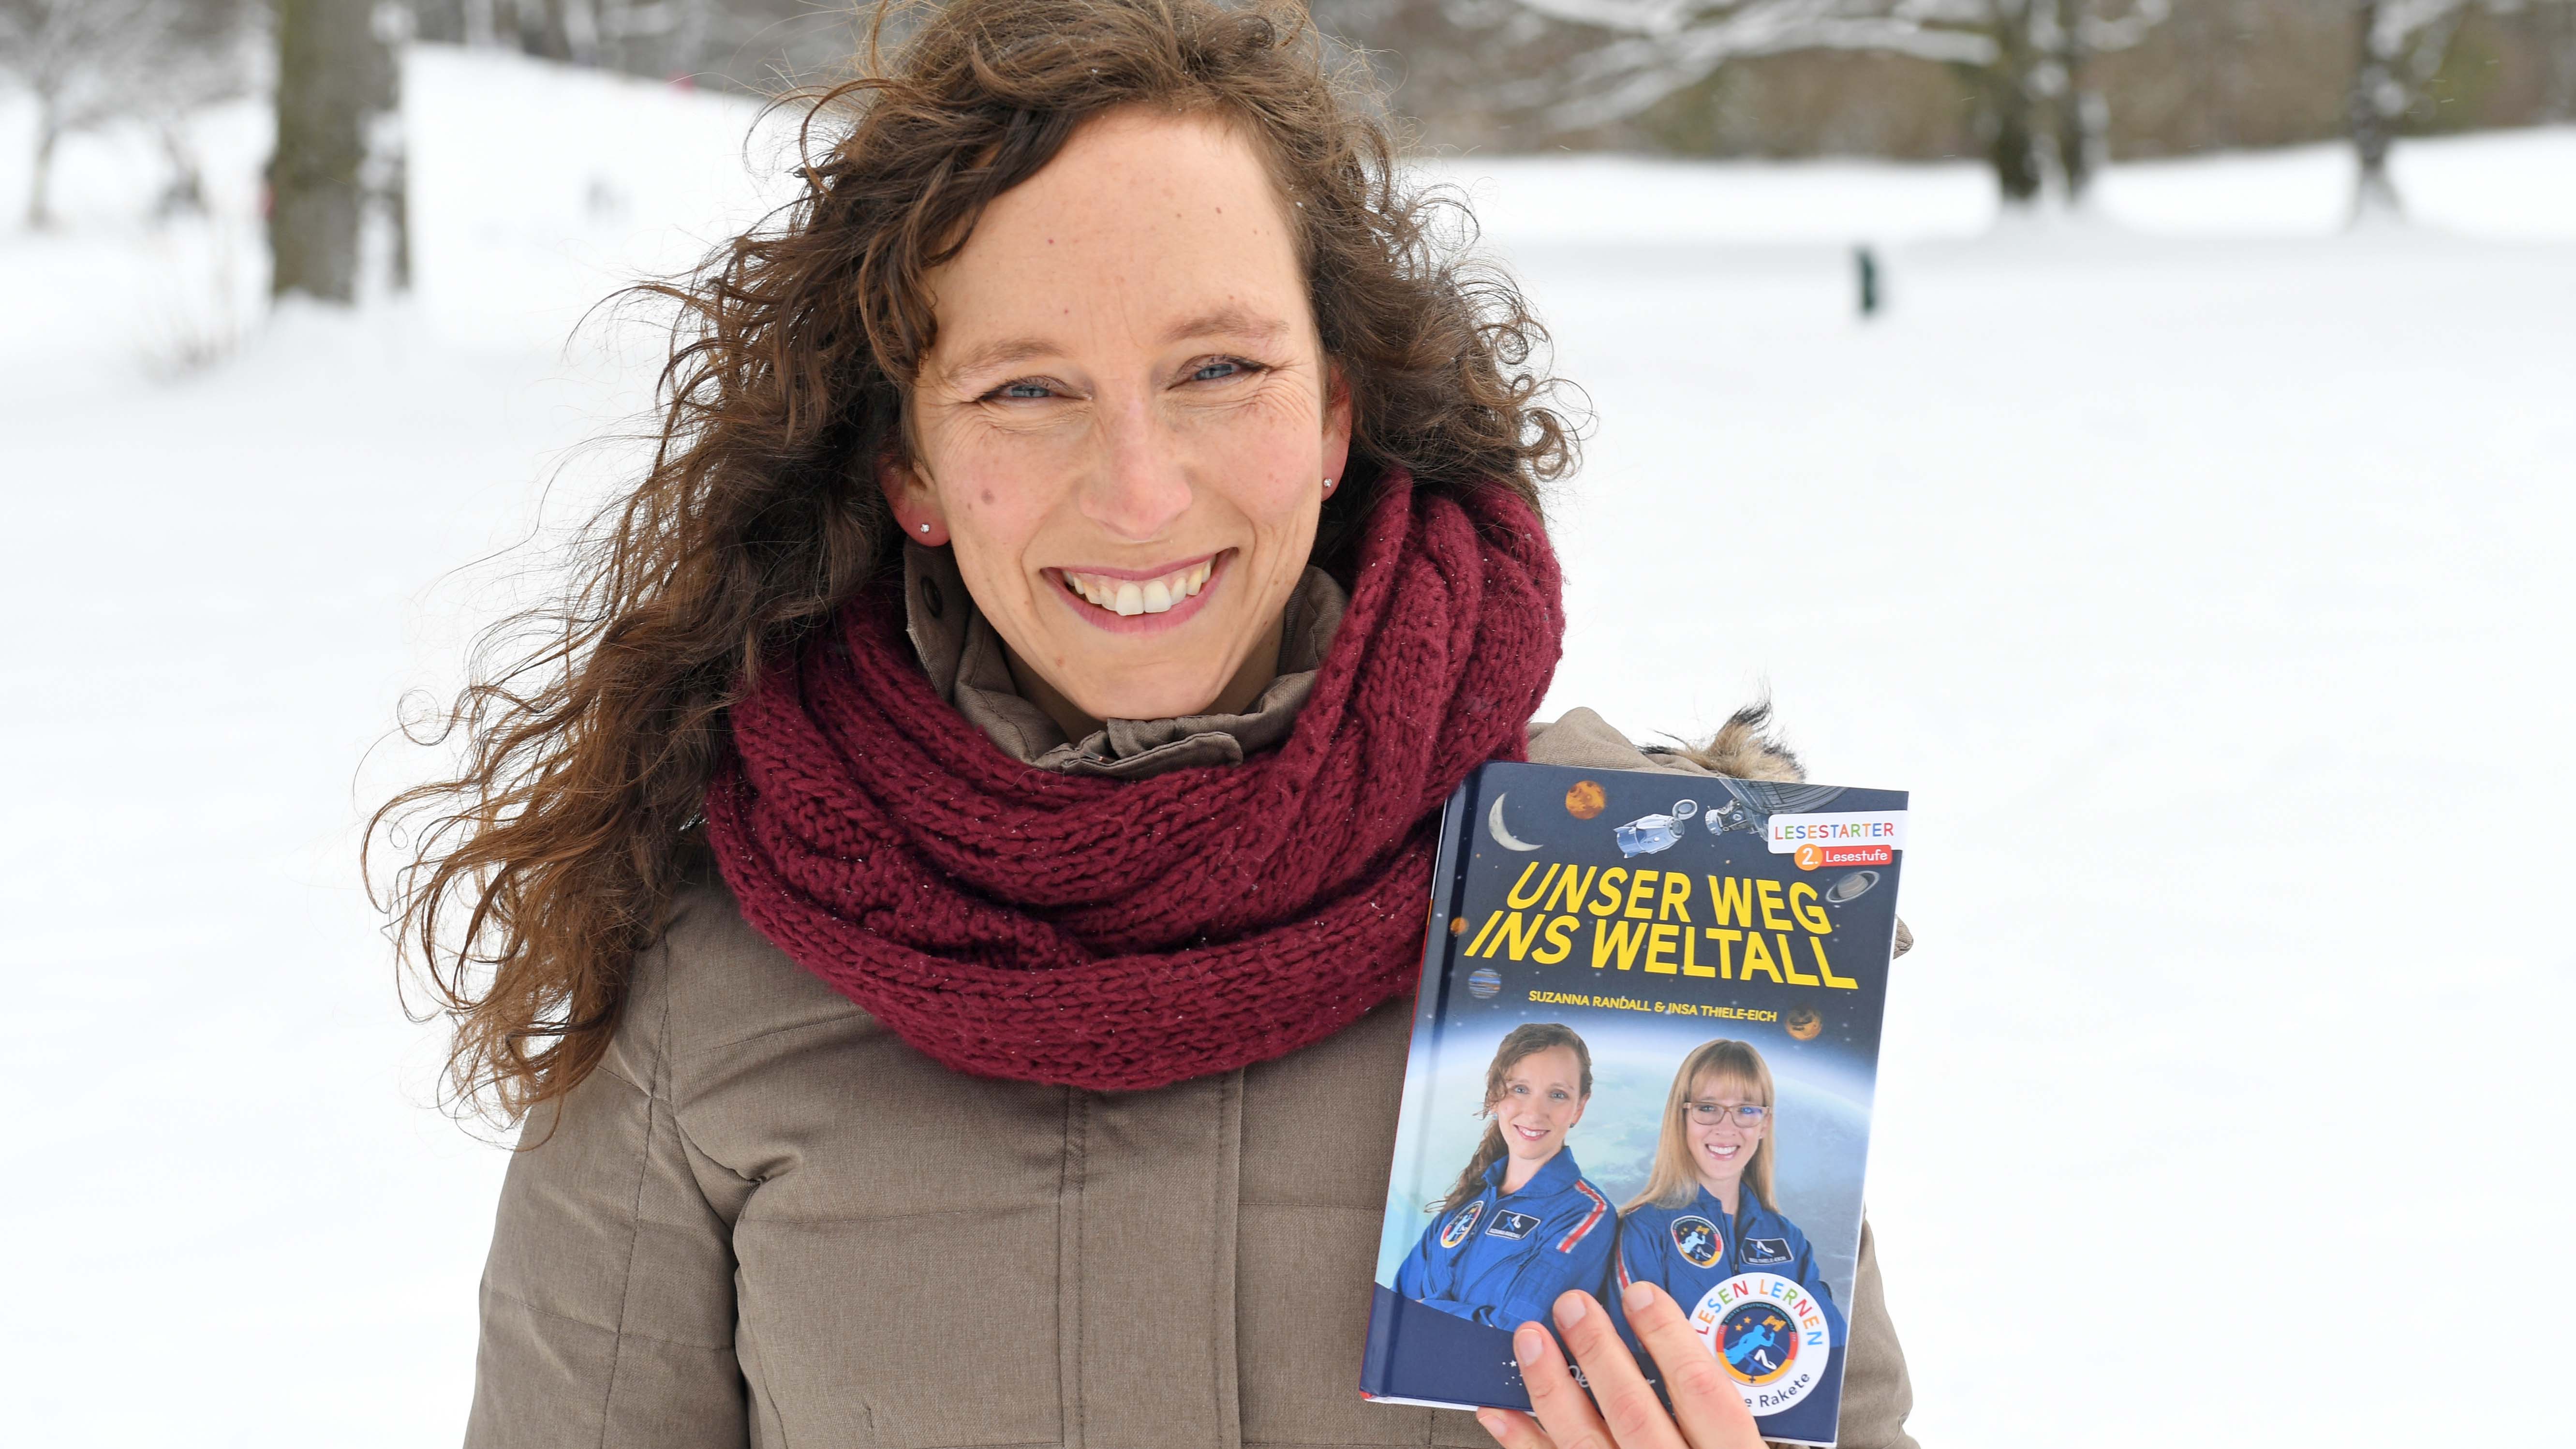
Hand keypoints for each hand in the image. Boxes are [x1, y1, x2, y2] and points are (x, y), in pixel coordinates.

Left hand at [1475, 1283, 1763, 1448]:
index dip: (1669, 1338)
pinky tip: (1499, 1412)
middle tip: (1571, 1304)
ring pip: (1585, 1445)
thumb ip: (1726, 1425)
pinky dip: (1523, 1444)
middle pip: (1636, 1413)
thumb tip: (1687, 1357)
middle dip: (1599, 1353)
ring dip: (1552, 1389)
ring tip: (1529, 1339)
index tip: (1640, 1294)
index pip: (1703, 1393)